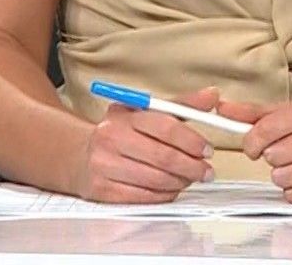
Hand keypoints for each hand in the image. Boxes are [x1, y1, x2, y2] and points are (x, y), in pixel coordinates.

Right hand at [71, 86, 217, 202]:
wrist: (80, 156)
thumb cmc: (121, 133)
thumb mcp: (147, 113)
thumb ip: (181, 105)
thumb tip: (212, 95)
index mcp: (125, 116)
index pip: (166, 126)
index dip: (191, 140)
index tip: (207, 150)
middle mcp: (111, 138)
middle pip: (163, 157)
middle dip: (191, 167)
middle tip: (206, 172)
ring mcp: (105, 165)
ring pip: (155, 179)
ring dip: (180, 182)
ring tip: (190, 179)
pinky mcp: (102, 190)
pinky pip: (143, 197)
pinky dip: (164, 195)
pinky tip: (171, 189)